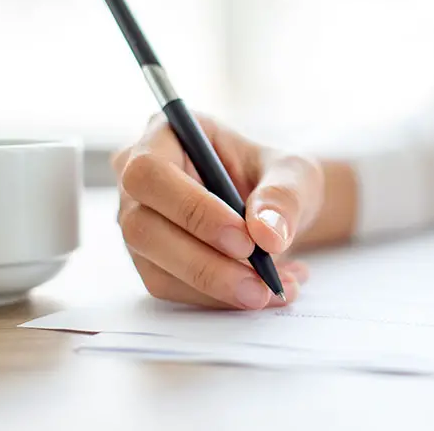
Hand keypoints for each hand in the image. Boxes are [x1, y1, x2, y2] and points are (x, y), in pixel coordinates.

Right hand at [112, 113, 322, 309]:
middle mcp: (138, 179)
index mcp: (164, 134)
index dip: (192, 210)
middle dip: (204, 262)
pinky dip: (219, 299)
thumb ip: (283, 196)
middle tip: (259, 283)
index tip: (244, 240)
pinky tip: (262, 293)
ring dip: (216, 288)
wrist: (279, 211)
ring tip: (273, 290)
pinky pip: (173, 289)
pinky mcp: (150, 260)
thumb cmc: (277, 178)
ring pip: (155, 268)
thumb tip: (268, 234)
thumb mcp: (294, 174)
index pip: (151, 172)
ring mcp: (139, 222)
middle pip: (142, 227)